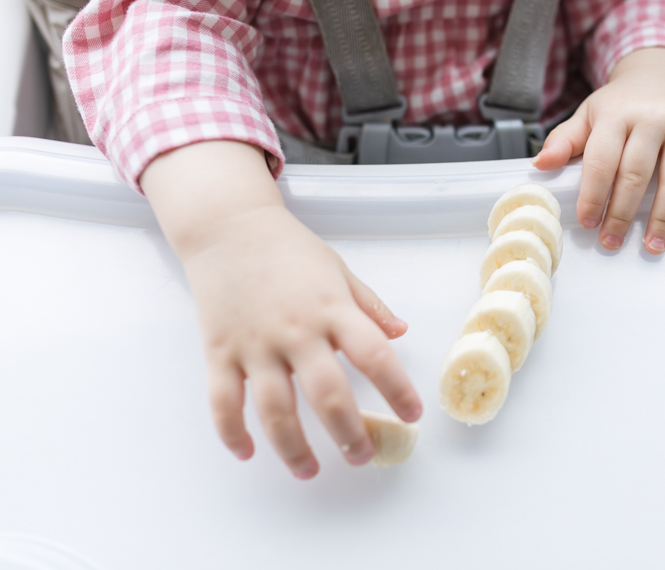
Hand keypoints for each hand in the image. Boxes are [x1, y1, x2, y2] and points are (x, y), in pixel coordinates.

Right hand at [142, 141, 421, 477]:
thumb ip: (369, 306)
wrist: (228, 227)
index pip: (375, 355)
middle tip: (362, 457)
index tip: (412, 414)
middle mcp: (295, 330)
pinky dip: (232, 432)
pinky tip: (248, 453)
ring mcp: (254, 343)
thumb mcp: (338, 269)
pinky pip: (223, 401)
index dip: (397, 389)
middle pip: (327, 394)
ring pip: (274, 410)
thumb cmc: (287, 248)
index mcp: (331, 309)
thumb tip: (401, 332)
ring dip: (293, 448)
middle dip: (349, 433)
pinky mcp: (218, 351)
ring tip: (309, 471)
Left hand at [534, 47, 664, 254]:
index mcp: (617, 114)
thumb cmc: (620, 106)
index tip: (588, 223)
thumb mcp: (588, 116)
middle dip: (622, 214)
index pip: (601, 161)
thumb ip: (564, 141)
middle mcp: (653, 116)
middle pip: (636, 174)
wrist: (660, 76)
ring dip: (663, 217)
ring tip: (652, 244)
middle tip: (612, 241)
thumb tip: (540, 165)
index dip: (593, 196)